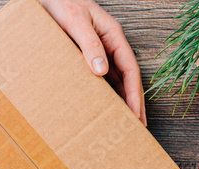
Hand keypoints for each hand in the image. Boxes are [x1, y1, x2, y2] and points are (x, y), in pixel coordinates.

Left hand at [39, 0, 146, 124]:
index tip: (136, 113)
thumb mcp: (76, 21)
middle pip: (127, 79)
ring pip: (115, 81)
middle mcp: (109, 46)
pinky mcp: (85, 58)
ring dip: (120, 101)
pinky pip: (99, 79)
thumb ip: (89, 44)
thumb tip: (101, 71)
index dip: (135, 93)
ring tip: (123, 123)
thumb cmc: (62, 3)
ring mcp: (99, 53)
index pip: (130, 70)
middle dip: (134, 102)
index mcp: (113, 36)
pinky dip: (103, 95)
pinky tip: (103, 108)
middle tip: (137, 126)